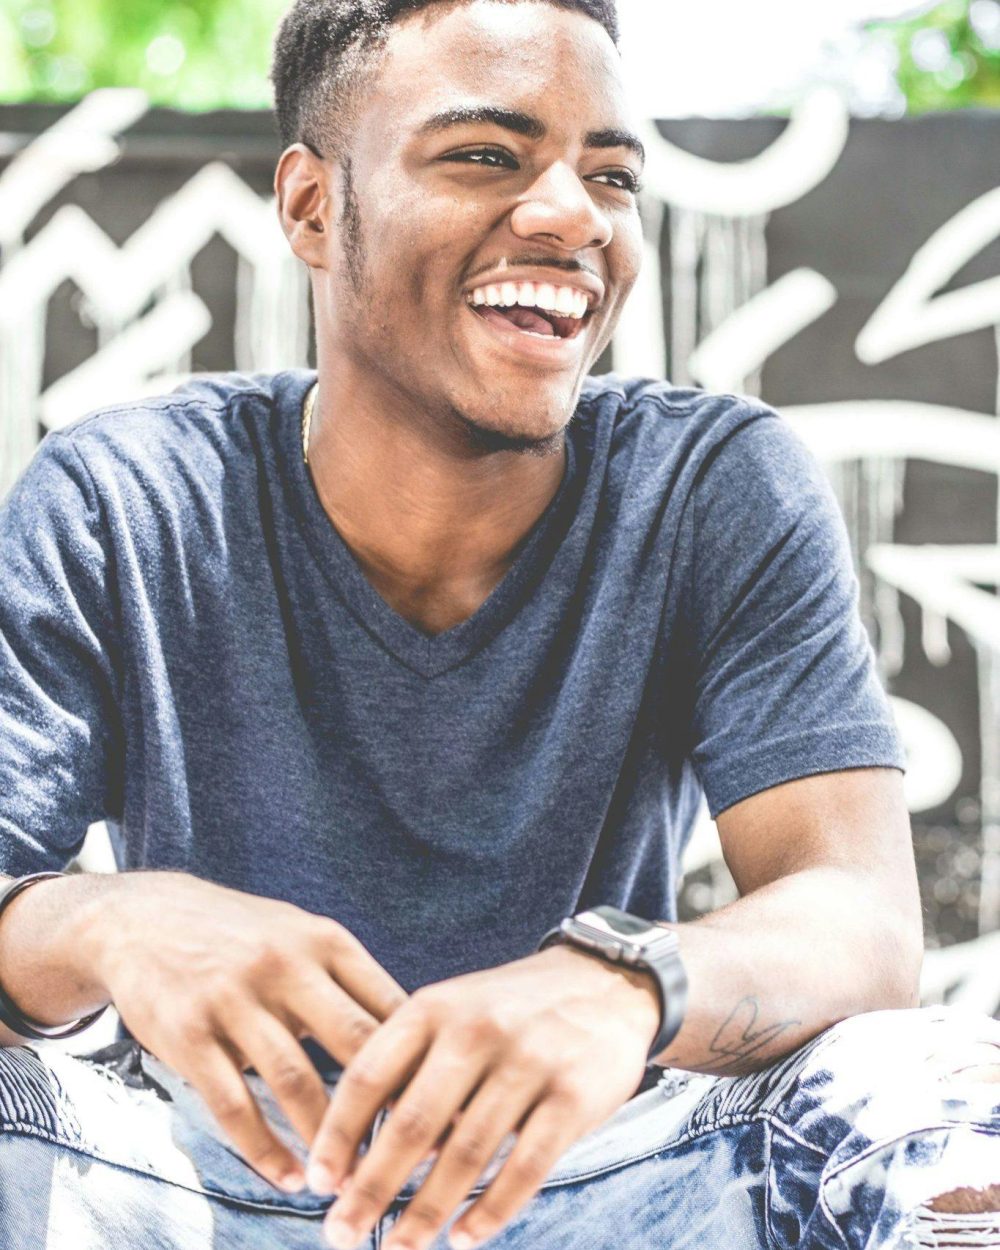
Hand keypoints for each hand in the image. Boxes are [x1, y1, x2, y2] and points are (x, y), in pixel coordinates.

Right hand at [89, 871, 407, 1192]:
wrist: (146, 917)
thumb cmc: (242, 935)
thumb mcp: (301, 934)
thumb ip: (347, 981)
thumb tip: (413, 1041)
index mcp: (325, 940)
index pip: (390, 1006)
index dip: (423, 1062)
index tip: (445, 1110)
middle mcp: (285, 964)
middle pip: (355, 1045)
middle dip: (386, 1108)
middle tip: (409, 1160)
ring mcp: (234, 998)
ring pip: (295, 1082)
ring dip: (327, 1141)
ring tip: (347, 1183)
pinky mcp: (188, 1034)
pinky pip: (233, 1104)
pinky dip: (264, 1150)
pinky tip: (288, 1177)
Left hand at [309, 943, 659, 1249]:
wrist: (603, 982)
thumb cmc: (510, 1010)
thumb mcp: (453, 1011)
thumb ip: (410, 1067)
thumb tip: (360, 1153)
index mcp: (434, 1006)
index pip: (370, 1074)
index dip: (338, 1132)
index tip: (318, 1181)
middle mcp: (476, 1029)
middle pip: (411, 1124)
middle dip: (371, 1187)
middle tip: (340, 1232)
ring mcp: (529, 1061)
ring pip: (465, 1154)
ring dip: (426, 1212)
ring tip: (397, 1248)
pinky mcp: (574, 1095)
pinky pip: (525, 1166)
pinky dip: (491, 1210)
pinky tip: (463, 1239)